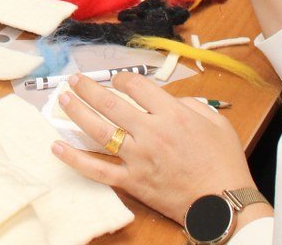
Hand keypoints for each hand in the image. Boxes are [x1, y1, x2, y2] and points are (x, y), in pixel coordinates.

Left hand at [53, 73, 263, 226]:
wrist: (224, 204)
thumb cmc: (224, 163)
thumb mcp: (217, 123)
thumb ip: (191, 105)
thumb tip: (170, 100)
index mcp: (172, 114)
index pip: (136, 86)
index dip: (122, 79)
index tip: (117, 80)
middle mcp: (151, 132)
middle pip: (110, 103)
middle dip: (88, 88)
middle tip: (74, 81)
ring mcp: (138, 157)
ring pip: (98, 131)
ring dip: (77, 112)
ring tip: (62, 99)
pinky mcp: (132, 181)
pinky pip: (97, 169)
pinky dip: (75, 159)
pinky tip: (57, 147)